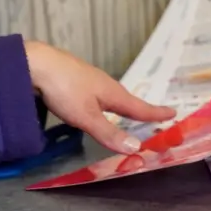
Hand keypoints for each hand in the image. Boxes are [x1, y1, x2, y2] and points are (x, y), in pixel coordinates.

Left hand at [24, 41, 176, 153]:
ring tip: (128, 112)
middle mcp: (107, 85)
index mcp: (114, 94)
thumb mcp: (86, 117)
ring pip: (112, 96)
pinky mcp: (77, 78)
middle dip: (141, 110)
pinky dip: (106, 102)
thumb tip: (137, 148)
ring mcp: (91, 80)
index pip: (140, 108)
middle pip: (128, 101)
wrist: (36, 63)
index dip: (157, 113)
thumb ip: (109, 133)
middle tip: (154, 116)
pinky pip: (99, 93)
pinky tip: (97, 104)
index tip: (174, 113)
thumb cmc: (64, 89)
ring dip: (123, 106)